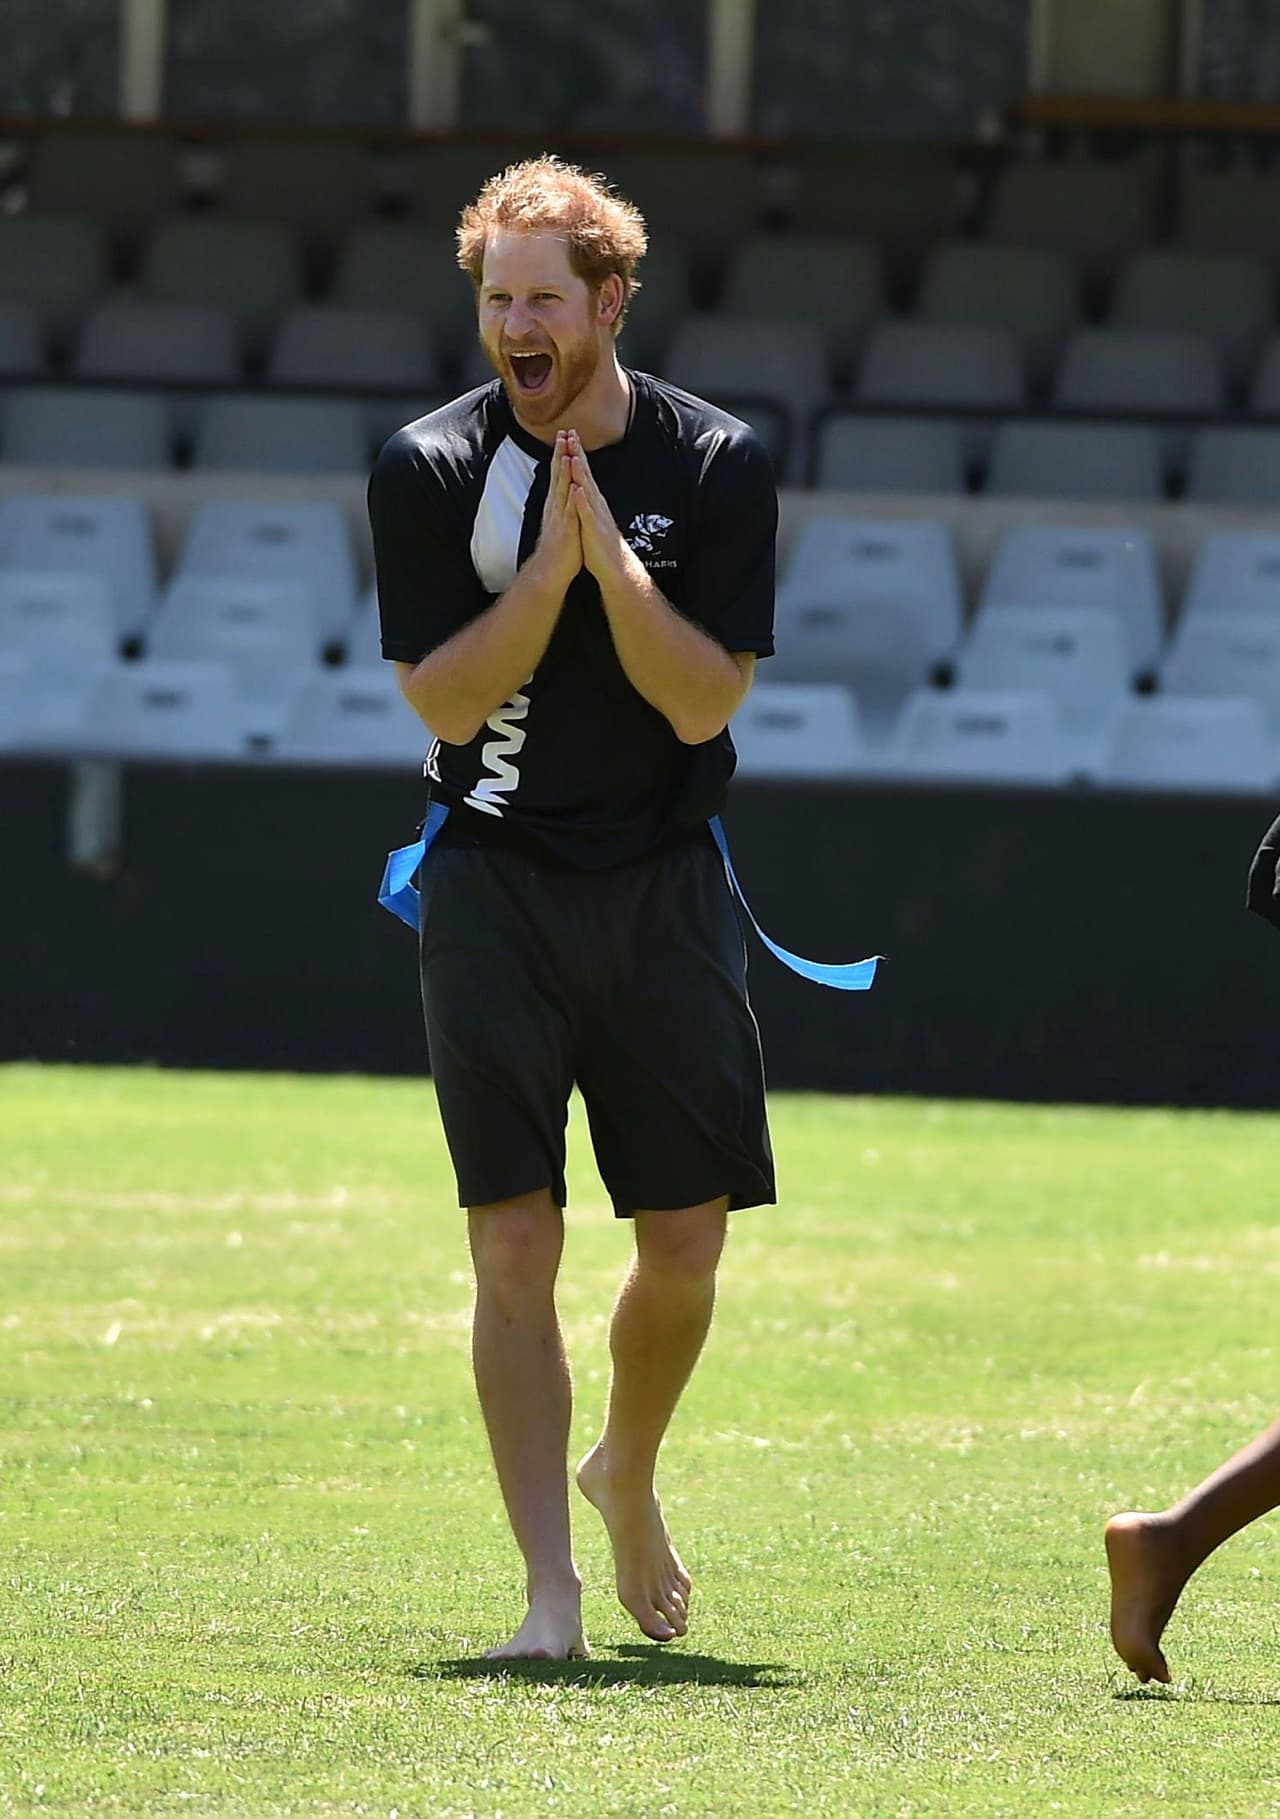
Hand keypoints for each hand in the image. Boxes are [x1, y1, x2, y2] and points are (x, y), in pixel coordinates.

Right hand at [528, 431, 582, 594]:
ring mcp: (560, 515)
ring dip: (563, 469)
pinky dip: (570, 495)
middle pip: (558, 475)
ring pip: (562, 488)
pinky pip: (568, 508)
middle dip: (561, 454)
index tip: (564, 437)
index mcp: (557, 504)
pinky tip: (572, 483)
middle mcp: (556, 506)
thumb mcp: (560, 521)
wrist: (550, 570)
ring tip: (565, 450)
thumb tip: (563, 494)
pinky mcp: (566, 527)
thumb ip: (561, 506)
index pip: (559, 475)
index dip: (561, 455)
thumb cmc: (558, 548)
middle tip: (563, 433)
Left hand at [567, 432, 632, 582]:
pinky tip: (578, 490)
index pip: (583, 472)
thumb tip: (580, 485)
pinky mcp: (594, 529)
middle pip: (585, 474)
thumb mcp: (590, 516)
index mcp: (592, 500)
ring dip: (580, 473)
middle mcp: (595, 503)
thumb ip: (586, 500)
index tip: (569, 435)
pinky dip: (582, 502)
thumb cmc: (599, 543)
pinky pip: (587, 514)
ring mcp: (595, 515)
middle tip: (571, 434)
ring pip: (587, 490)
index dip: (576, 453)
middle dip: (578, 454)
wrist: (615, 566)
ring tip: (573, 456)